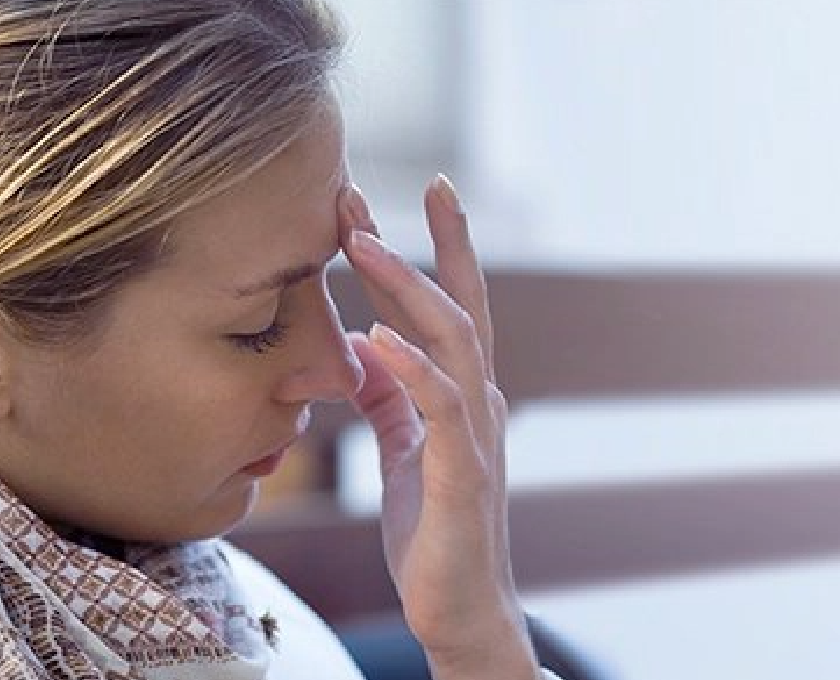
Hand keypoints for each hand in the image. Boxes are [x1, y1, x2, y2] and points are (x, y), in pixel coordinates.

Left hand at [339, 176, 536, 679]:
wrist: (461, 612)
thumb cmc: (432, 536)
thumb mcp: (402, 452)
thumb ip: (388, 397)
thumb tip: (360, 346)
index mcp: (462, 394)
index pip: (444, 306)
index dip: (416, 250)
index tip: (374, 201)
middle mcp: (479, 402)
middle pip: (456, 303)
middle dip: (420, 241)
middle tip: (366, 193)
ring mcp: (476, 435)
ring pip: (451, 339)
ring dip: (405, 286)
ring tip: (360, 244)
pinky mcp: (463, 474)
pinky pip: (441, 406)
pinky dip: (411, 366)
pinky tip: (376, 337)